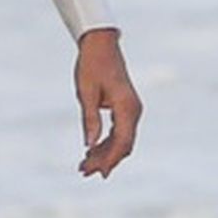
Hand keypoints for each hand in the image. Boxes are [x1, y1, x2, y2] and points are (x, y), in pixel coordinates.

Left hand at [75, 29, 141, 177]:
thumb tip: (89, 145)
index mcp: (127, 107)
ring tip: (83, 165)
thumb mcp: (86, 93)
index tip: (97, 172)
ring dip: (105, 153)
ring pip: (121, 140)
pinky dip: (107, 142)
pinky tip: (92, 151)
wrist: (100, 44)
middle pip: (123, 144)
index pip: (122, 141)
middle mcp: (134, 110)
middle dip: (105, 160)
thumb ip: (90, 119)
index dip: (110, 159)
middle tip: (83, 171)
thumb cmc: (91, 65)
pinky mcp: (126, 108)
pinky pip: (119, 131)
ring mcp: (132, 109)